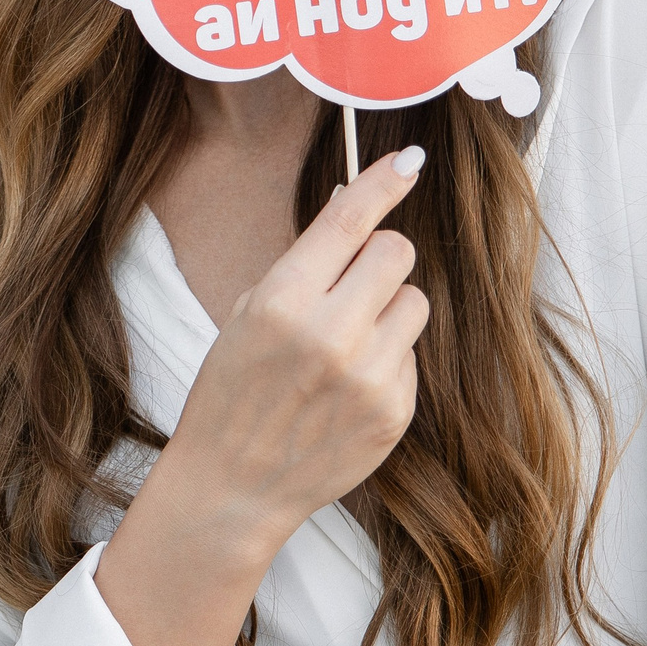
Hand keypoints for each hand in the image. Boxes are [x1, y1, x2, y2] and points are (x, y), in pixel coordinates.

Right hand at [151, 145, 430, 550]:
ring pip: (415, 301)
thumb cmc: (231, 391)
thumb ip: (302, 269)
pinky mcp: (395, 411)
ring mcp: (369, 376)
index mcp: (283, 301)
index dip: (384, 182)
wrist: (233, 485)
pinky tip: (348, 387)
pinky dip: (386, 359)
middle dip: (377, 257)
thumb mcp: (246, 315)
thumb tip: (358, 214)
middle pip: (396, 251)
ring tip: (348, 342)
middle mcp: (331, 334)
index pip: (349, 220)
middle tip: (350, 282)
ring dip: (388, 310)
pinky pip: (411, 354)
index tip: (410, 160)